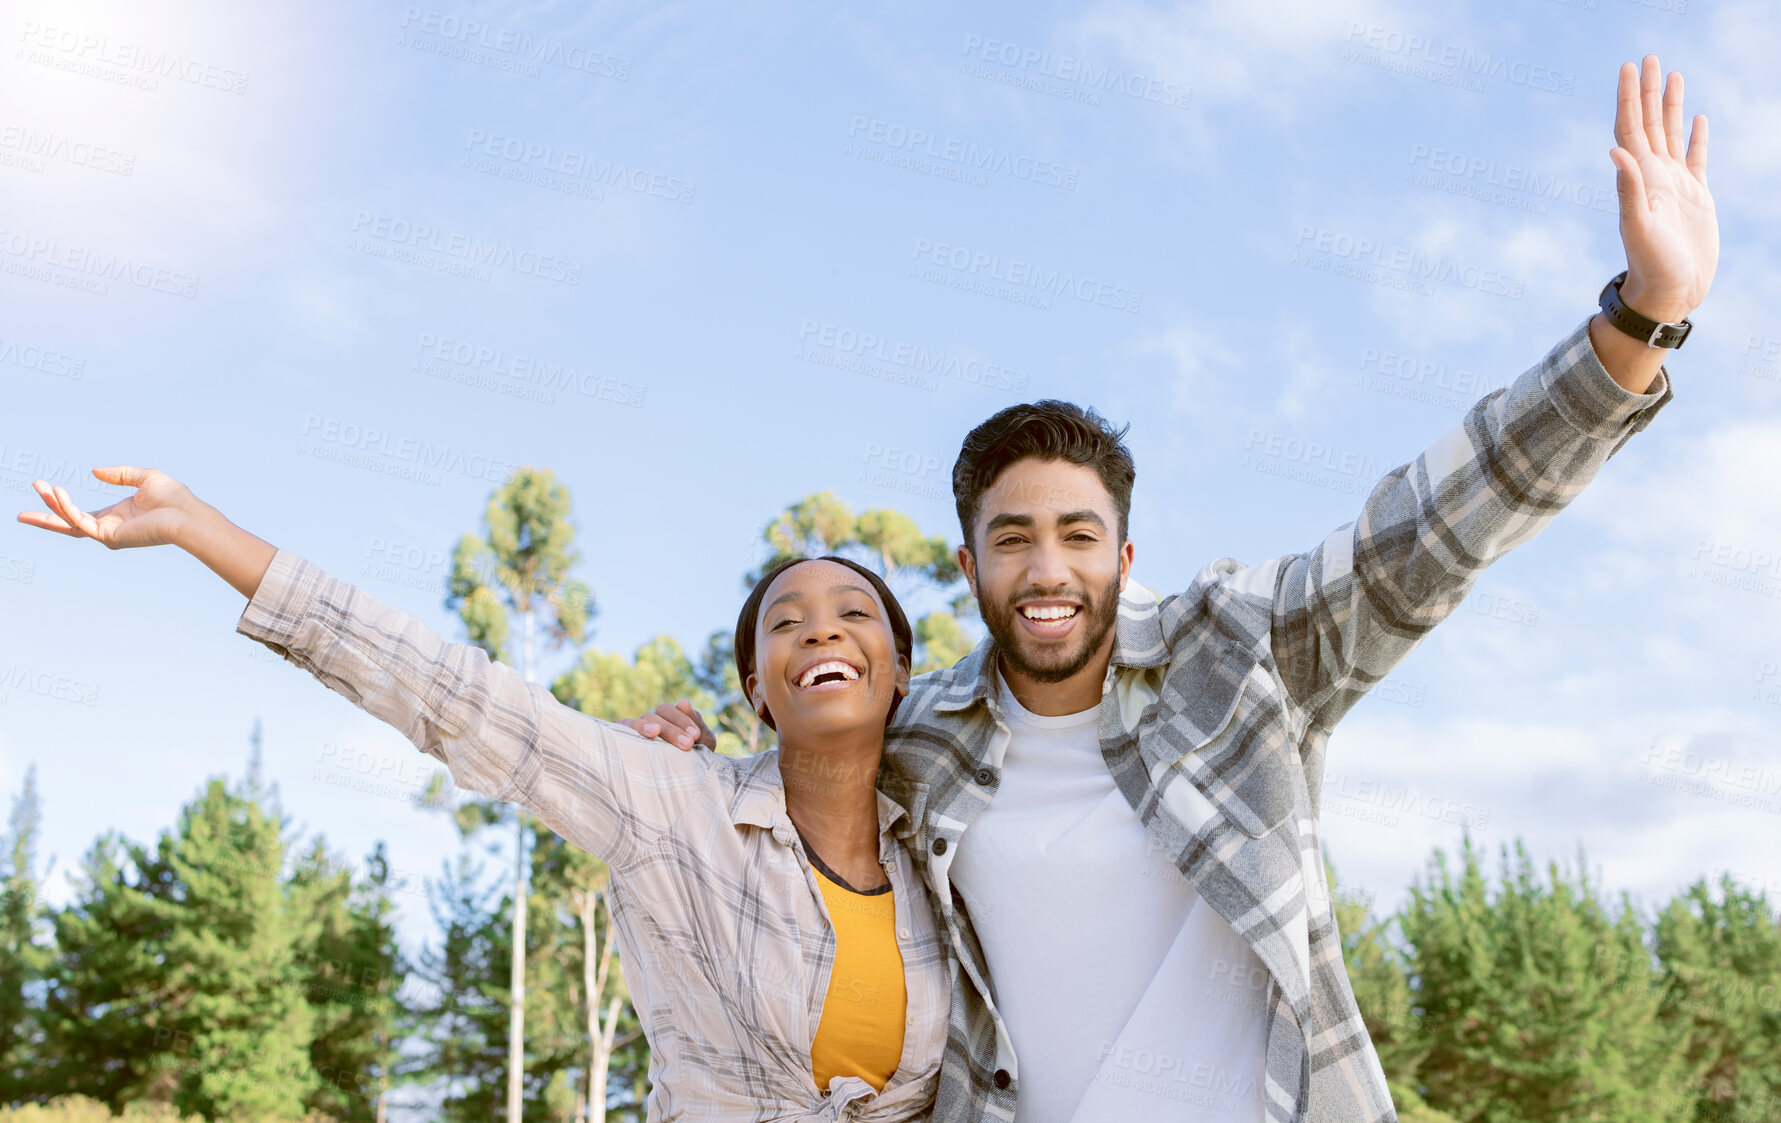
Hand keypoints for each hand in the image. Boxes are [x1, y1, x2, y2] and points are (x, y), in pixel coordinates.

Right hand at [16, 466, 200, 548]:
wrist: (185, 514)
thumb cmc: (172, 498)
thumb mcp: (144, 478)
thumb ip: (119, 474)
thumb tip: (94, 471)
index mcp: (115, 516)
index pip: (79, 513)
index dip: (60, 502)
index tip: (43, 488)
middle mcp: (108, 527)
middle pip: (68, 524)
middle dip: (45, 517)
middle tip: (20, 515)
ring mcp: (107, 534)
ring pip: (70, 522)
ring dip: (53, 506)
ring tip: (40, 487)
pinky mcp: (108, 537)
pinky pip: (80, 521)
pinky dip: (66, 508)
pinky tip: (57, 493)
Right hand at [619, 699, 715, 751]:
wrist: (684, 784)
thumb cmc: (694, 760)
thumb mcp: (703, 743)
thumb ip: (697, 723)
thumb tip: (682, 702)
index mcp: (671, 718)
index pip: (673, 710)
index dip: (683, 719)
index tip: (695, 735)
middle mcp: (654, 720)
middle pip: (659, 713)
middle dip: (673, 728)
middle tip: (687, 744)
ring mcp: (639, 729)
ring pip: (644, 719)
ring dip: (651, 725)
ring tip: (655, 732)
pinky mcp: (625, 739)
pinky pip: (624, 728)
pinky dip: (634, 728)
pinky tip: (643, 734)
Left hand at [1609, 54, 1716, 322]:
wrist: (1670, 293)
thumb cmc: (1652, 266)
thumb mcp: (1639, 227)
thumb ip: (1629, 190)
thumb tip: (1615, 151)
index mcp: (1639, 178)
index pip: (1629, 128)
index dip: (1629, 97)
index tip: (1628, 67)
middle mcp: (1653, 176)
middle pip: (1648, 123)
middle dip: (1647, 90)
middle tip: (1647, 58)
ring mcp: (1674, 184)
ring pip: (1670, 134)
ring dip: (1669, 105)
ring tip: (1671, 75)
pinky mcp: (1696, 196)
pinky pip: (1695, 157)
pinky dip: (1694, 136)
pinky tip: (1695, 119)